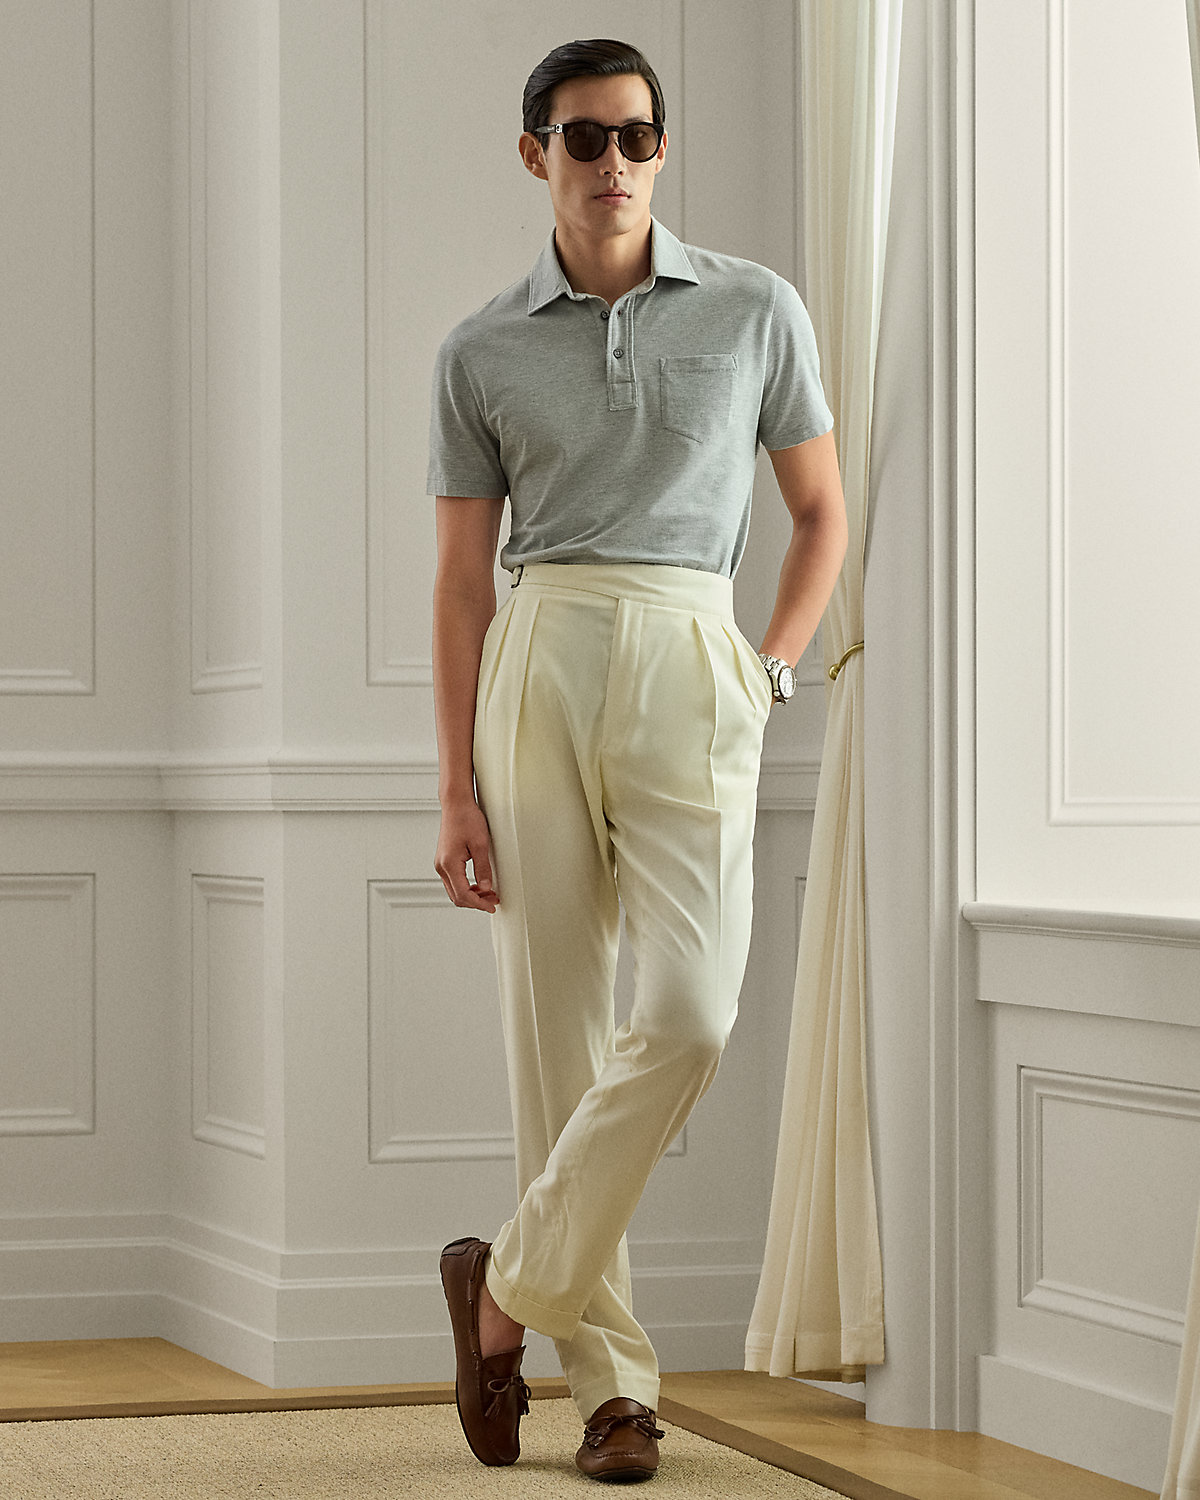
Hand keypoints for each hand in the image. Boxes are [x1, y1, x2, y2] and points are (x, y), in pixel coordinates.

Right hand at [435, 798, 499, 912]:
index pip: (463, 895)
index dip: (479, 904)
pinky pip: (454, 881)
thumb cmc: (467, 819)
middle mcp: (441, 867)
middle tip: (493, 901)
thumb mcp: (481, 844)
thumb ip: (483, 868)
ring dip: (471, 895)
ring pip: (454, 890)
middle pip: (457, 896)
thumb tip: (486, 888)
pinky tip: (479, 885)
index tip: (491, 906)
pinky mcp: (444, 861)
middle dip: (476, 902)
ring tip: (489, 893)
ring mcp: (441, 864)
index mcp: (449, 864)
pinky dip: (466, 887)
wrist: (456, 804)